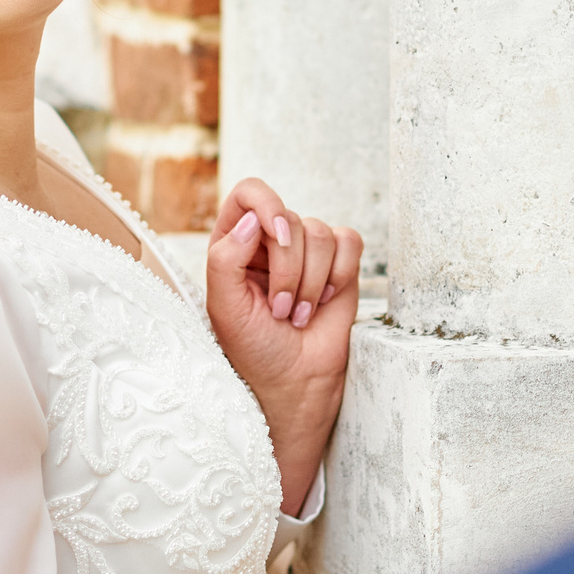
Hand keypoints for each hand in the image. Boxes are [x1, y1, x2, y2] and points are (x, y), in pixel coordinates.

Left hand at [203, 178, 362, 516]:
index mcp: (234, 242)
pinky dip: (339, 275)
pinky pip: (349, 243)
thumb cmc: (255, 348)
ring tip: (298, 314)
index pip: (249, 193)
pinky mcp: (340, 263)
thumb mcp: (225, 308)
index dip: (267, 206)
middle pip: (289, 217)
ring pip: (320, 233)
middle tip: (280, 310)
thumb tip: (251, 220)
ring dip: (311, 283)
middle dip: (288, 270)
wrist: (296, 381)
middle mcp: (270, 240)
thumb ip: (225, 259)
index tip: (275, 238)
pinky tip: (325, 301)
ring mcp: (307, 251)